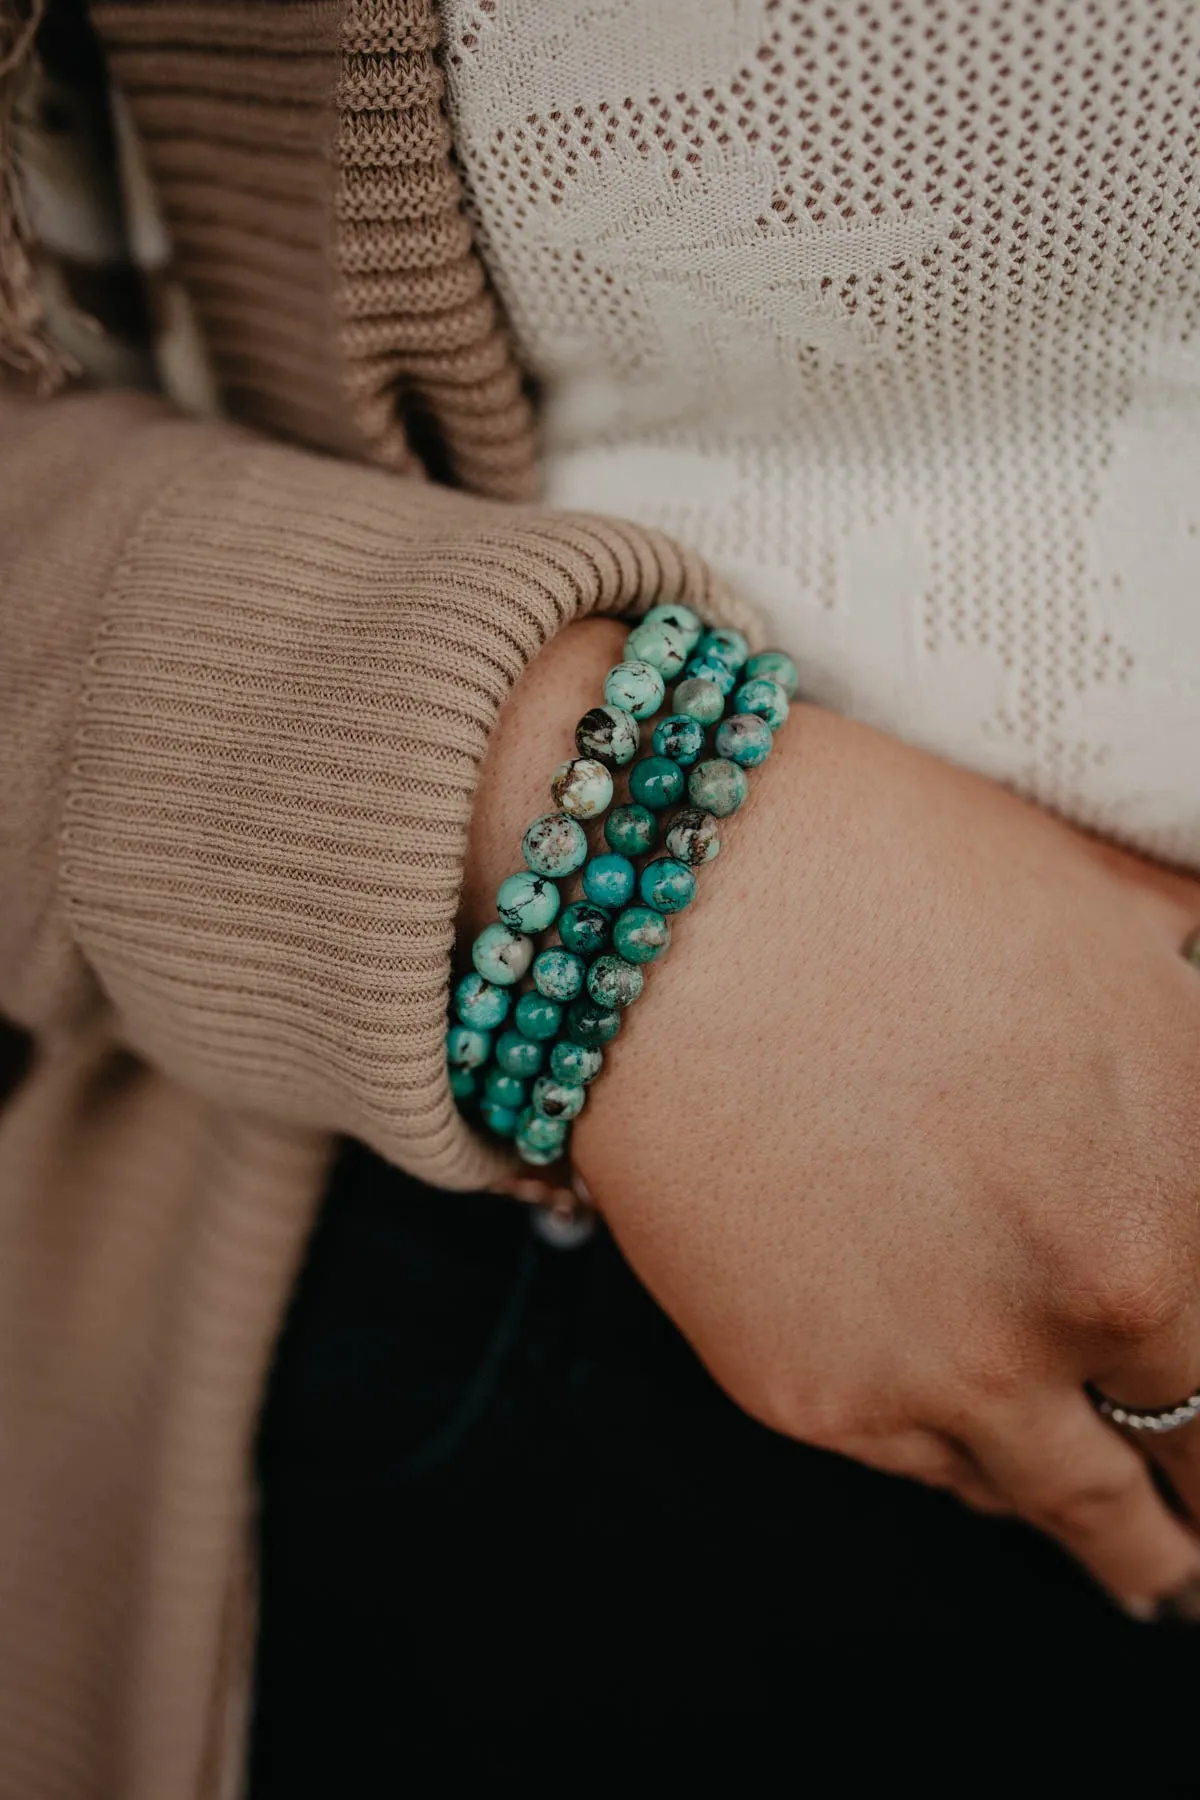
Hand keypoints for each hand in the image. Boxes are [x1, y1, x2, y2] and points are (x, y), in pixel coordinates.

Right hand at [465, 619, 1199, 1614]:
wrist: (658, 900)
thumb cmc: (886, 864)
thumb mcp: (1109, 905)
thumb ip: (1199, 992)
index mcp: (1185, 1182)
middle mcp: (1092, 1300)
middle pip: (1192, 1465)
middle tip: (1199, 1545)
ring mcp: (950, 1366)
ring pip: (1068, 1508)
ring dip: (1119, 1544)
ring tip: (1143, 1568)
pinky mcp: (814, 1395)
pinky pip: (931, 1471)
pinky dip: (967, 1467)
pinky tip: (981, 1463)